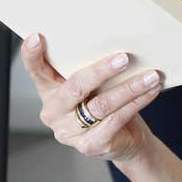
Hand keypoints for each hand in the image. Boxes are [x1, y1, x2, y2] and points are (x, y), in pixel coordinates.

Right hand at [21, 35, 161, 160]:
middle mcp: (53, 112)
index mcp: (49, 91)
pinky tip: (150, 92)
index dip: (32, 55)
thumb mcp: (93, 85)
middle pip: (75, 86)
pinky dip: (136, 103)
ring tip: (150, 76)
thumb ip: (88, 68)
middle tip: (124, 58)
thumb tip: (114, 41)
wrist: (124, 140)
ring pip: (101, 104)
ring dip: (130, 88)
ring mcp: (69, 132)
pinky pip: (116, 120)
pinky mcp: (90, 145)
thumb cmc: (105, 103)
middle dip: (101, 71)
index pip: (36, 70)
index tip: (36, 37)